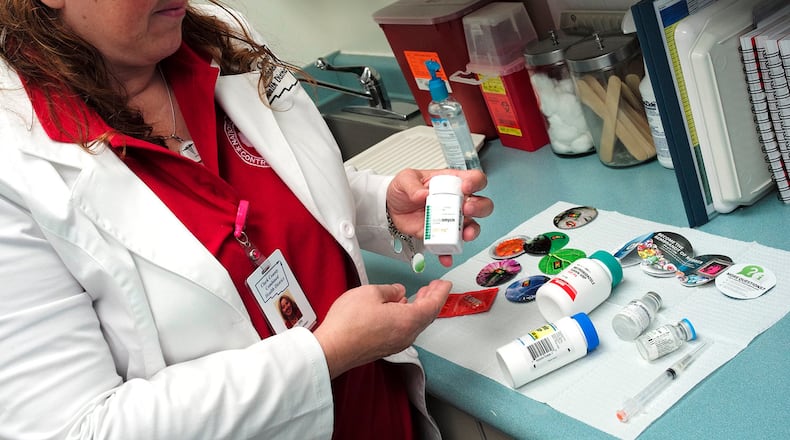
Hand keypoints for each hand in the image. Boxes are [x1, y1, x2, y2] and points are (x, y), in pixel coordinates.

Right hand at [313, 280, 450, 378]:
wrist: (332, 349)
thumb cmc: (349, 324)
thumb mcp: (370, 293)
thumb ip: (390, 290)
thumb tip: (398, 291)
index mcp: (408, 320)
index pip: (433, 304)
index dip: (441, 292)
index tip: (445, 284)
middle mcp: (407, 334)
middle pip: (427, 315)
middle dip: (432, 299)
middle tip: (435, 287)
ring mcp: (397, 343)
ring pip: (416, 323)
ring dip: (420, 307)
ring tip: (420, 295)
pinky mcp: (386, 347)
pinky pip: (406, 330)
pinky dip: (409, 316)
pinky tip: (401, 309)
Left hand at [386, 169, 492, 265]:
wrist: (392, 208)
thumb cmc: (404, 190)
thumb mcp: (405, 179)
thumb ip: (412, 185)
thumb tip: (422, 194)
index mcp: (452, 183)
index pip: (474, 179)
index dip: (475, 182)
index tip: (466, 187)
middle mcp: (457, 202)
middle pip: (481, 204)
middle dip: (478, 208)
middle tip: (466, 209)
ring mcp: (452, 221)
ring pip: (472, 227)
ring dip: (471, 232)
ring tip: (463, 234)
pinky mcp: (442, 236)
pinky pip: (451, 246)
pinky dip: (449, 252)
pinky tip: (445, 256)